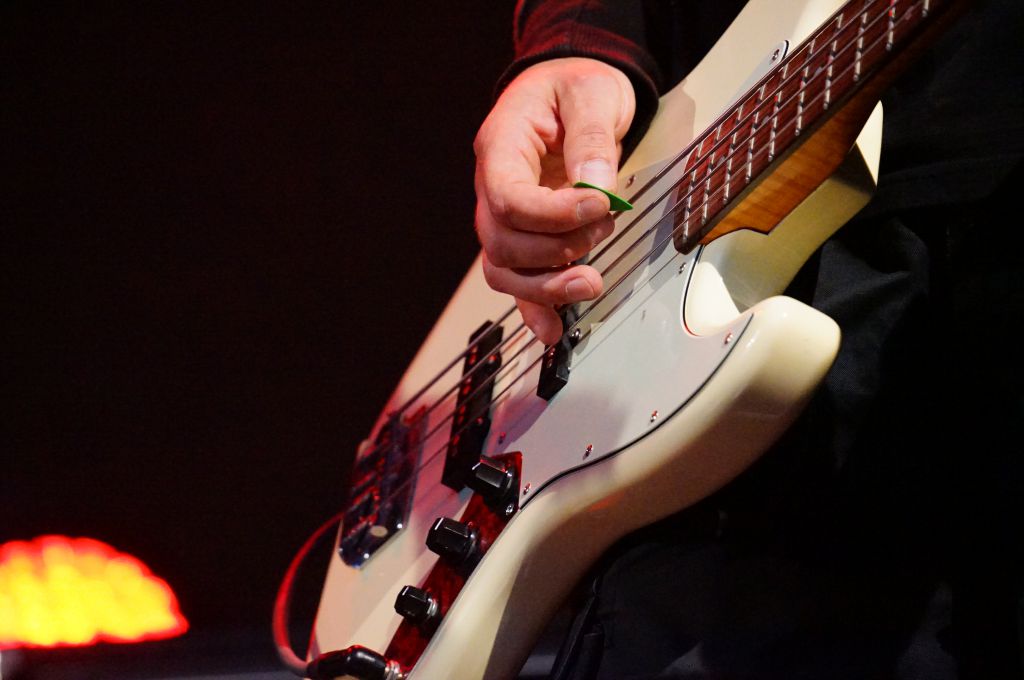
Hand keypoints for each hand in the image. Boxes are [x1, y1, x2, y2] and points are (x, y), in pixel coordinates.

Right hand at [473, 57, 635, 344]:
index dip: (553, 213)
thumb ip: (592, 139)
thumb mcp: (591, 94)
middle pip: (503, 243)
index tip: (598, 206)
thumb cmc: (575, 87)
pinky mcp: (526, 237)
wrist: (571, 91)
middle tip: (605, 225)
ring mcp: (506, 218)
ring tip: (589, 283)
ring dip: (547, 287)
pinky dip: (536, 309)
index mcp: (500, 148)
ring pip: (505, 270)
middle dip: (556, 249)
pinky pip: (519, 281)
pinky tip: (554, 332)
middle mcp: (492, 188)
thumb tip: (597, 187)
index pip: (508, 198)